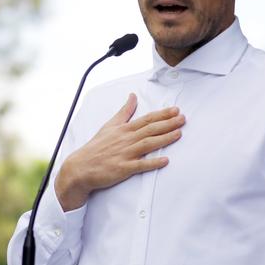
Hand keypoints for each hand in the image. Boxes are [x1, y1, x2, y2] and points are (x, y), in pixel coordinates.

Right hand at [55, 94, 183, 209]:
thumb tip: (133, 96)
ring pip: (147, 144)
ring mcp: (124, 154)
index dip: (162, 114)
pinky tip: (165, 160)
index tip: (176, 110)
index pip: (146, 119)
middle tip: (183, 118)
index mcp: (124, 129)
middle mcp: (126, 140)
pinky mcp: (122, 168)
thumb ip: (124, 111)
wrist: (81, 166)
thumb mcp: (110, 125)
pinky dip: (152, 163)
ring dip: (164, 139)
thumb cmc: (97, 146)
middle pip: (150, 129)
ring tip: (179, 134)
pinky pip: (140, 165)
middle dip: (168, 123)